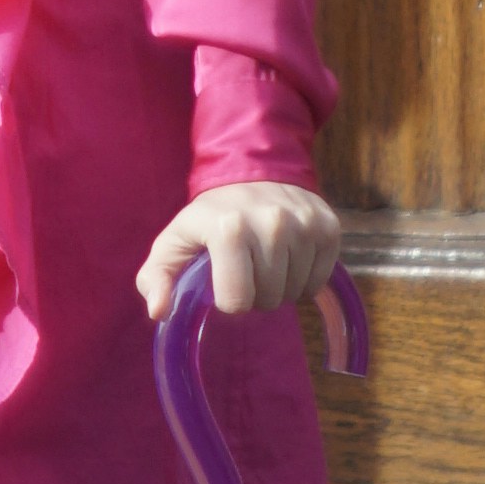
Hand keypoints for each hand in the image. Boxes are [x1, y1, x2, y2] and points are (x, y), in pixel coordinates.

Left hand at [138, 183, 343, 325]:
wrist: (255, 172)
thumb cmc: (210, 216)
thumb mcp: (174, 242)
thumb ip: (157, 277)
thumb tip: (159, 311)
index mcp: (229, 230)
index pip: (237, 301)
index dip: (229, 299)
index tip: (224, 280)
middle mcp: (272, 224)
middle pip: (268, 299)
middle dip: (256, 294)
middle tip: (247, 269)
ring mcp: (304, 224)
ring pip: (295, 292)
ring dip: (280, 287)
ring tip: (267, 262)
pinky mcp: (328, 227)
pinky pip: (319, 280)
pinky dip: (304, 278)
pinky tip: (289, 258)